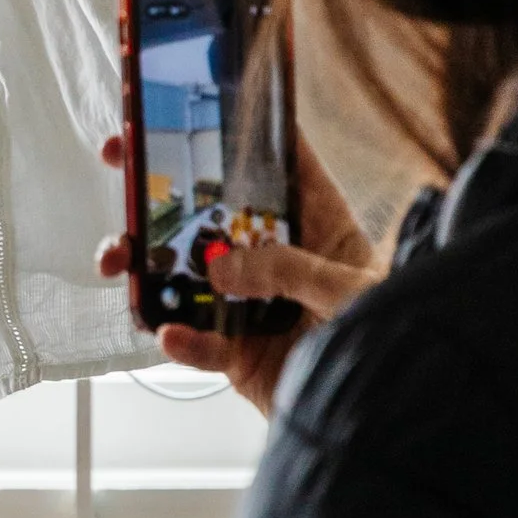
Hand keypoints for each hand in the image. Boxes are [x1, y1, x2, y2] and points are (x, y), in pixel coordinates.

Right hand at [94, 131, 387, 416]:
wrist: (395, 414)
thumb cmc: (398, 337)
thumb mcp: (352, 288)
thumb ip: (290, 271)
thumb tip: (223, 267)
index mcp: (319, 227)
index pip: (279, 165)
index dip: (239, 132)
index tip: (194, 104)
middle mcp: (279, 261)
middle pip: (212, 214)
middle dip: (162, 188)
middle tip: (120, 160)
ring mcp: (252, 307)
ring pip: (186, 277)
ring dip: (146, 268)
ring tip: (120, 263)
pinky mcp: (240, 355)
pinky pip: (199, 344)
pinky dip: (181, 341)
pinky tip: (170, 334)